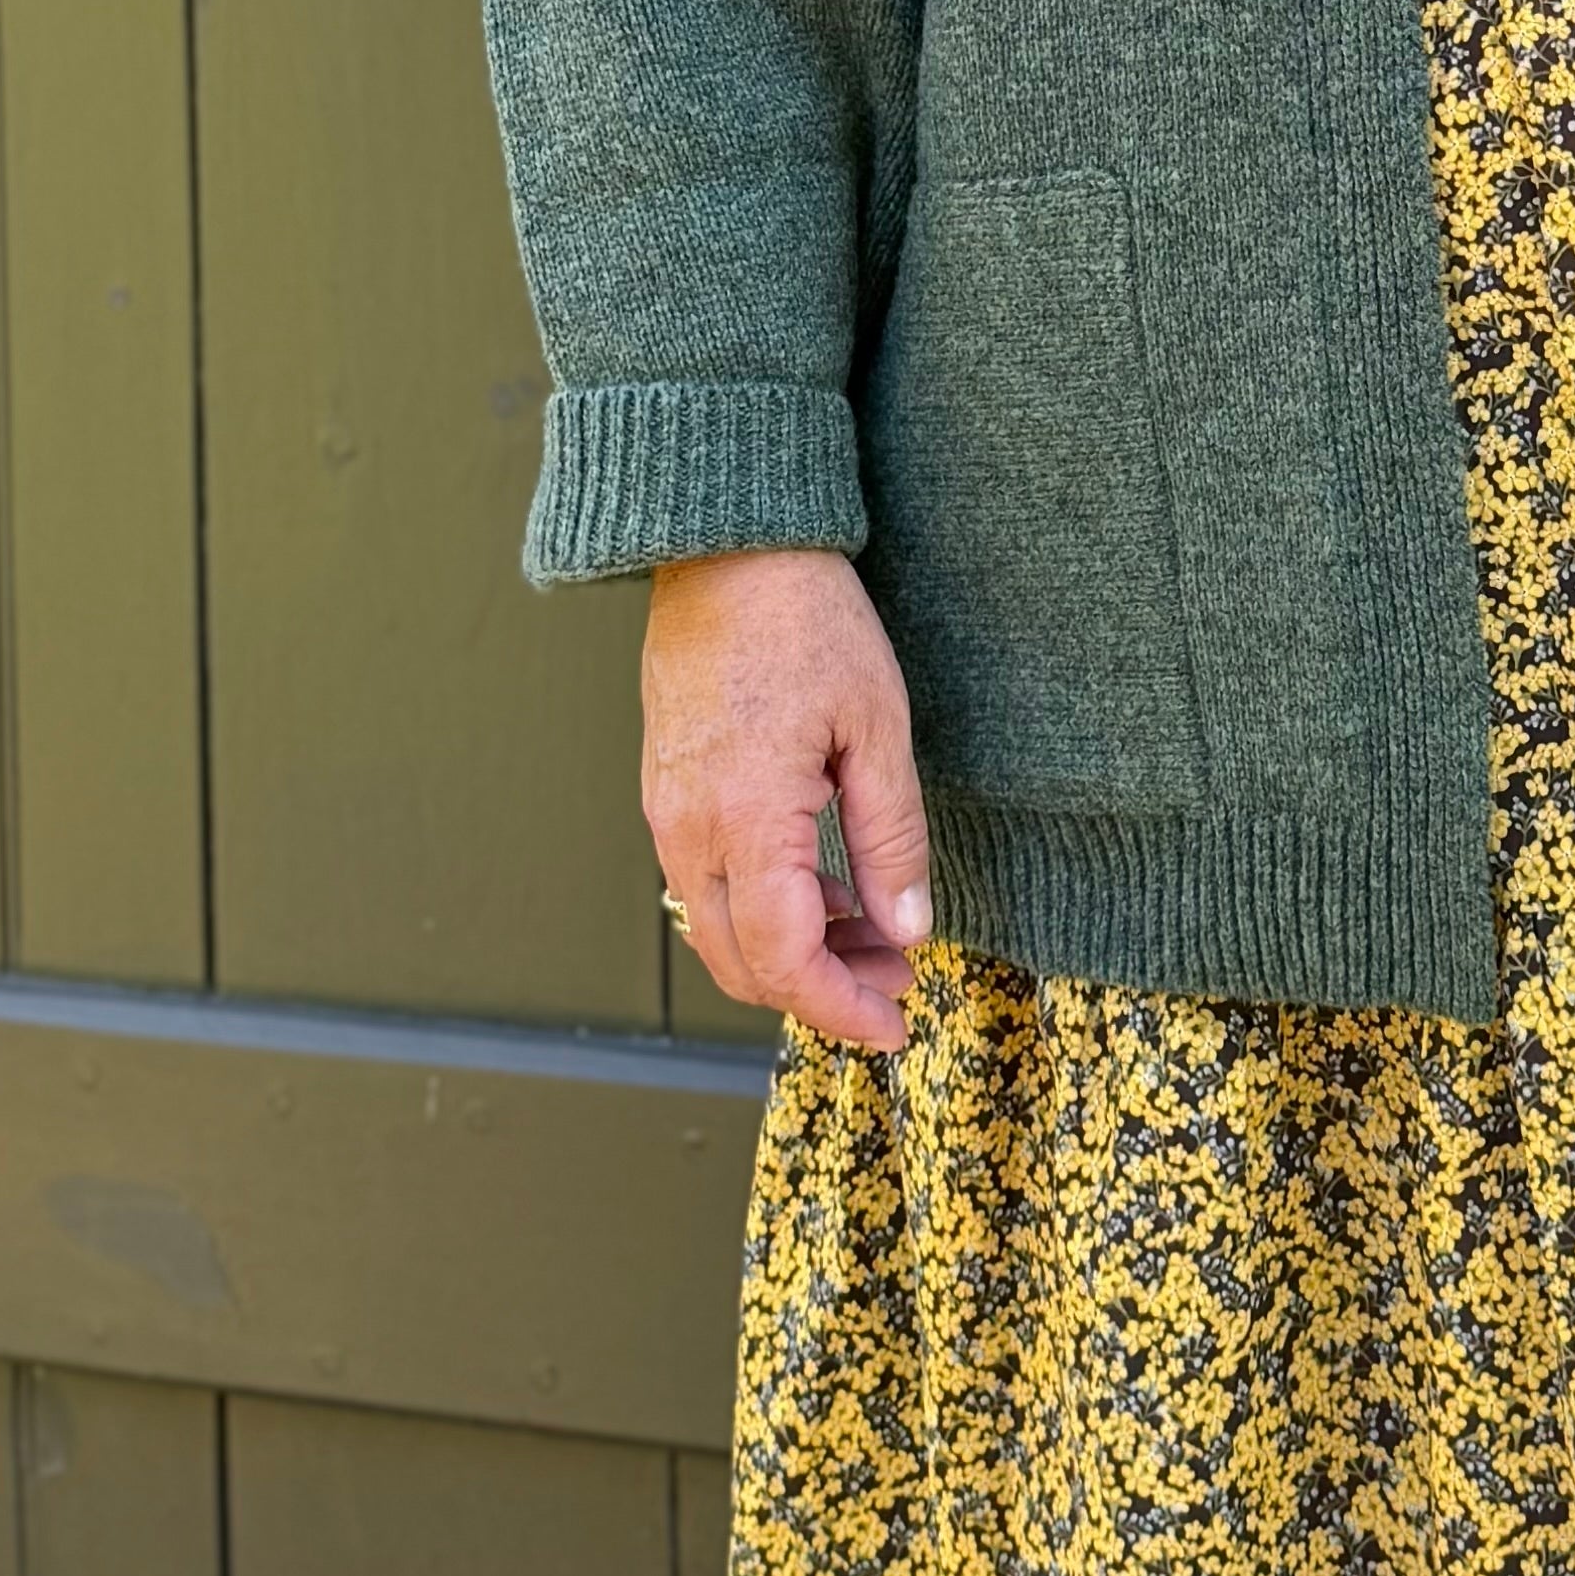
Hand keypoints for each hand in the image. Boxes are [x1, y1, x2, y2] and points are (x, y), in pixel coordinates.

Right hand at [643, 547, 935, 1054]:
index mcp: (747, 820)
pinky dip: (765, 911)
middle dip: (823, 991)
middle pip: (744, 965)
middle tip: (897, 981)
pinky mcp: (667, 795)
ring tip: (874, 935)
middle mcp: (690, 832)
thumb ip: (891, 840)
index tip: (895, 1026)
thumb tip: (906, 930)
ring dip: (793, 953)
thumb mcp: (876, 728)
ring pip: (722, 932)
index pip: (786, 961)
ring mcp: (668, 815)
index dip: (842, 1010)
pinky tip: (825, 888)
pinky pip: (708, 886)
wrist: (727, 549)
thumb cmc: (806, 622)